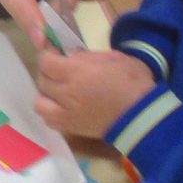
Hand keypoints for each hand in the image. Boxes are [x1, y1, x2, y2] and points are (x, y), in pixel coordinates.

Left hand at [34, 49, 157, 139]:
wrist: (143, 115)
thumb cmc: (133, 82)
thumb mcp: (113, 57)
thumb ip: (87, 56)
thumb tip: (69, 57)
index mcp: (78, 72)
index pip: (45, 62)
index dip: (48, 55)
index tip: (57, 53)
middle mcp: (67, 93)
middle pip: (42, 80)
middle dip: (48, 72)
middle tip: (60, 70)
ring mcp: (67, 113)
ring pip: (39, 103)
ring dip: (46, 94)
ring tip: (58, 91)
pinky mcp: (71, 128)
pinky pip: (49, 120)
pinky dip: (51, 112)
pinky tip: (62, 107)